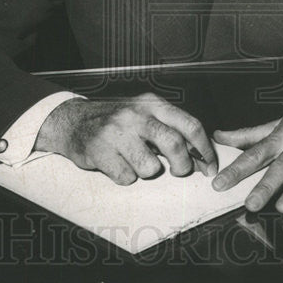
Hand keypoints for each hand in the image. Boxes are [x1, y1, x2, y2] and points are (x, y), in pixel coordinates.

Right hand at [34, 93, 217, 184]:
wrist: (73, 121)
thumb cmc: (117, 123)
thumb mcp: (145, 115)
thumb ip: (171, 130)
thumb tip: (201, 158)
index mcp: (152, 104)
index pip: (189, 124)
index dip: (204, 149)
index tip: (209, 166)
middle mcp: (136, 114)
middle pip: (174, 144)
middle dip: (183, 166)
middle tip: (180, 172)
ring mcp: (117, 132)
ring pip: (150, 167)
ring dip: (147, 172)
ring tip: (135, 162)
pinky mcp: (100, 151)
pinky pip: (127, 178)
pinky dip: (125, 177)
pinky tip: (117, 164)